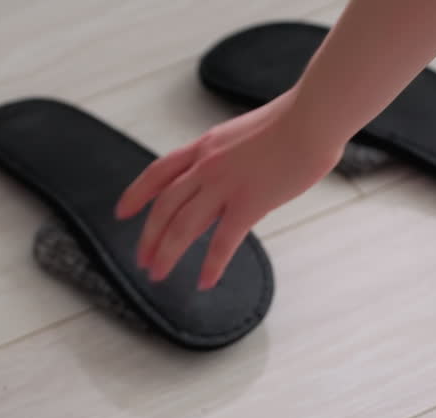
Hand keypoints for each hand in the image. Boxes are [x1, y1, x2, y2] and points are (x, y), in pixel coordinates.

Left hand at [115, 91, 343, 289]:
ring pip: (182, 226)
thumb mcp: (246, 134)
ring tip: (158, 274)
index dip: (136, 194)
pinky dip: (211, 266)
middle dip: (149, 237)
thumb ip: (232, 156)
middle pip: (164, 207)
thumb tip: (234, 173)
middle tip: (142, 260)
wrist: (313, 117)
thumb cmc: (294, 121)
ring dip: (166, 253)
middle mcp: (206, 166)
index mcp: (205, 146)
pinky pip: (222, 242)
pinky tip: (204, 282)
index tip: (122, 212)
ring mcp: (225, 185)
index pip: (159, 172)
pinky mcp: (249, 203)